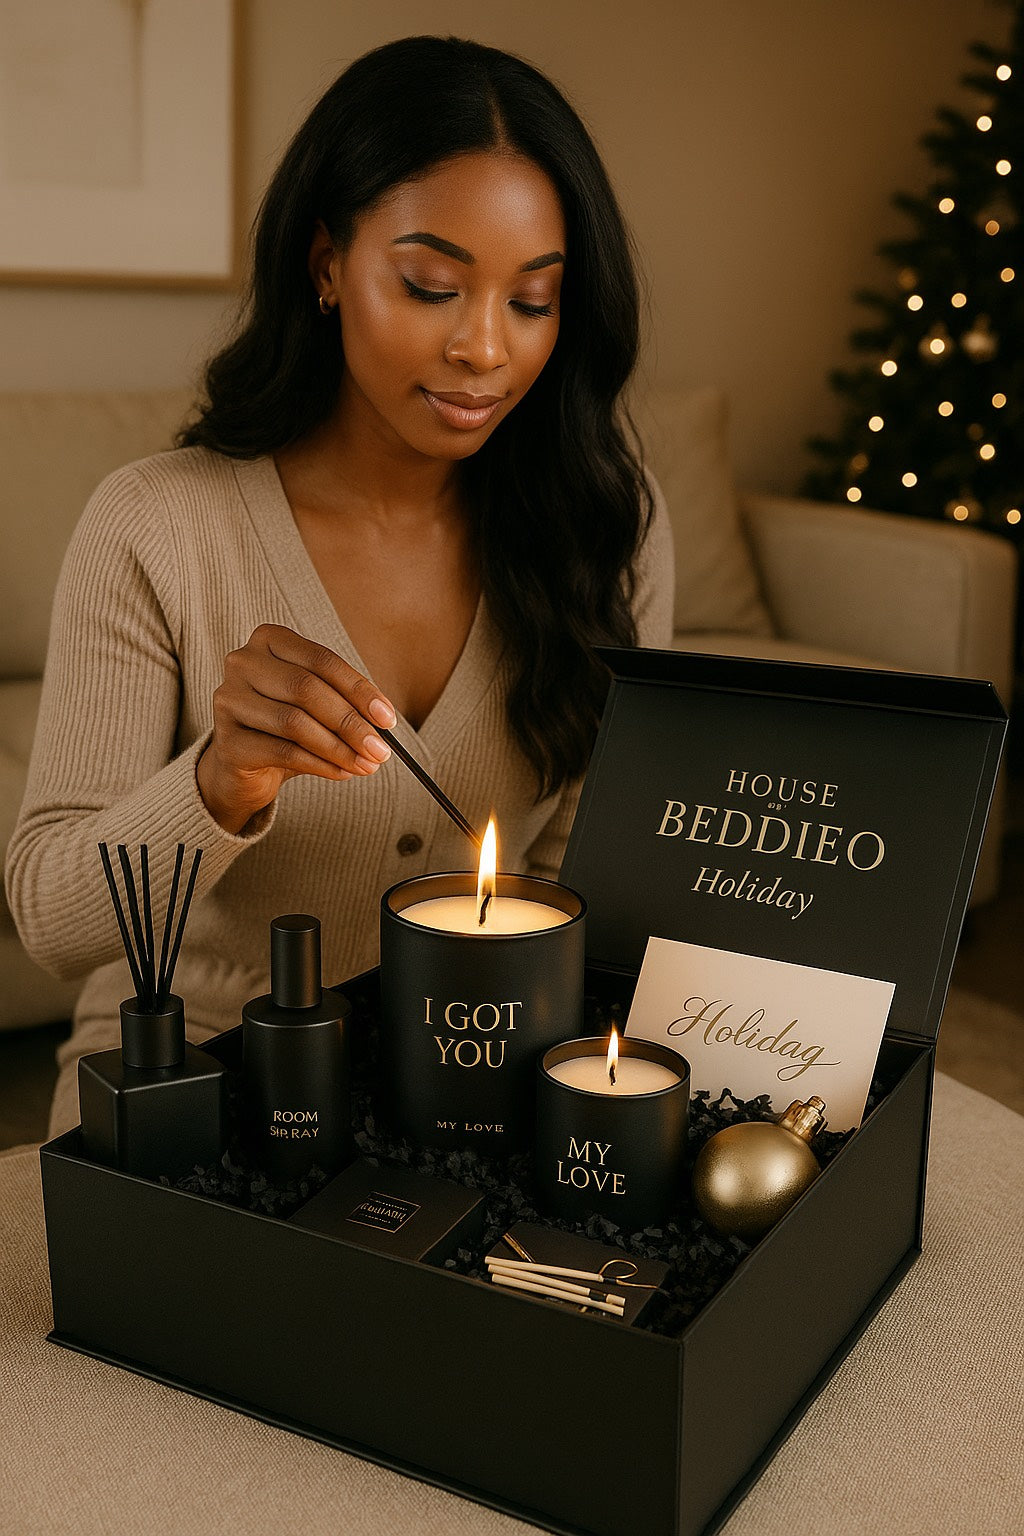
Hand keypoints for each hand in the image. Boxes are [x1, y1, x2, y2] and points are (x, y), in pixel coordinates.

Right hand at [196, 624, 395, 833]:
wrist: (244, 764)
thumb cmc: (286, 726)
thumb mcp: (317, 704)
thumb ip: (345, 703)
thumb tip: (381, 723)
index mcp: (269, 639)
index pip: (322, 660)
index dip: (359, 690)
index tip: (387, 719)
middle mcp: (242, 662)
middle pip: (306, 688)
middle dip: (350, 722)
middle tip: (380, 750)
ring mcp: (228, 700)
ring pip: (294, 722)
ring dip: (338, 748)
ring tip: (365, 765)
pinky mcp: (226, 741)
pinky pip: (282, 752)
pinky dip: (320, 765)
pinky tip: (342, 773)